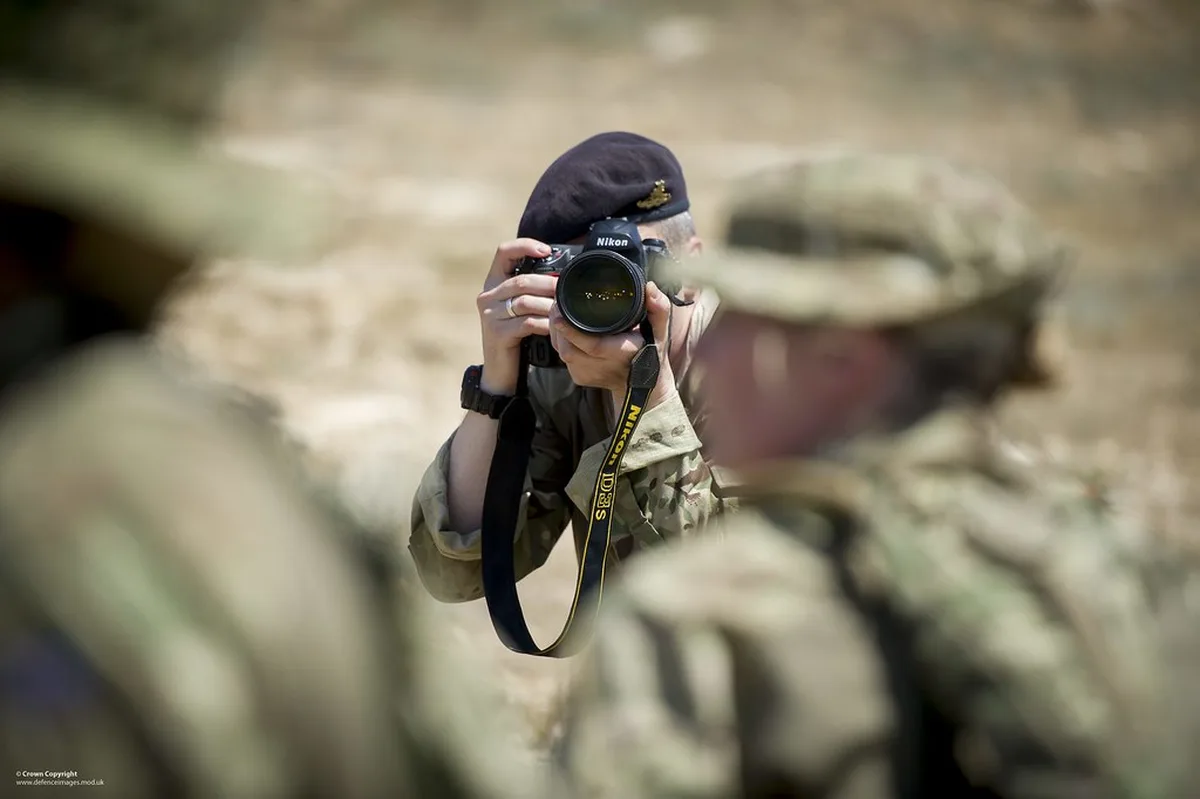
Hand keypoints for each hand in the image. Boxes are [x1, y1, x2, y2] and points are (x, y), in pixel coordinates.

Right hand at [475, 239, 557, 392]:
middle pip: (521, 279)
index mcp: (492, 284)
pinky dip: (545, 323)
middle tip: (567, 288)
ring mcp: (489, 315)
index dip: (525, 246)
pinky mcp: (497, 333)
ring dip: (550, 304)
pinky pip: (527, 322)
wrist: (500, 371)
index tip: (547, 250)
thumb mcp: (519, 309)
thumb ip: (530, 291)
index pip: (503, 252)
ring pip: (525, 301)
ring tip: (566, 308)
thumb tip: (560, 275)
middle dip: (549, 282)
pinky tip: (556, 326)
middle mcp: (486, 296)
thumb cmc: (515, 336)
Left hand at [549, 281, 675, 407]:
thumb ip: (659, 309)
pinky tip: (564, 327)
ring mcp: (588, 374)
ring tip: (558, 310)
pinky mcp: (579, 378)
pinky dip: (561, 340)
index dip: (572, 331)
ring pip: (562, 351)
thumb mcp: (660, 332)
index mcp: (620, 353)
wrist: (643, 387)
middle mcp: (602, 367)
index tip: (559, 316)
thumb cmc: (650, 355)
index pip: (592, 346)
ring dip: (557, 331)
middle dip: (558, 325)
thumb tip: (649, 287)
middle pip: (568, 348)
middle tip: (557, 303)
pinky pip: (562, 356)